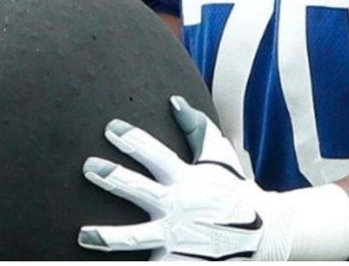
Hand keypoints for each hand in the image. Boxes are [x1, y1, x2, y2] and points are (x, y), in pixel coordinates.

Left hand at [78, 97, 348, 260]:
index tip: (109, 128)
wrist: (265, 236)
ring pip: (137, 238)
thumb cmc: (233, 192)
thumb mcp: (219, 158)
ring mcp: (176, 238)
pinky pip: (150, 265)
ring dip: (109, 238)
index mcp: (185, 180)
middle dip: (114, 179)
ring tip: (83, 235)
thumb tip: (174, 100)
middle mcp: (178, 208)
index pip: (155, 155)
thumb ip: (196, 129)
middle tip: (88, 168)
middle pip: (141, 191)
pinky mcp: (177, 262)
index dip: (133, 140)